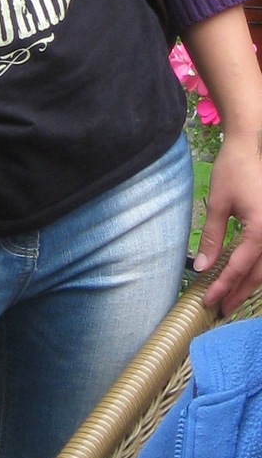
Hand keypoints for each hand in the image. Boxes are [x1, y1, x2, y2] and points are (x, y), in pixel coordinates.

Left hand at [196, 131, 261, 313]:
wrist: (248, 147)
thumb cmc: (232, 171)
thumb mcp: (218, 204)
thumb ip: (213, 238)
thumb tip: (202, 266)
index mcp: (261, 231)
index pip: (239, 267)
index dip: (222, 286)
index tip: (208, 300)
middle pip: (257, 275)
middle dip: (238, 293)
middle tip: (220, 310)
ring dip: (248, 285)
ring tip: (230, 300)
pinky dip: (255, 271)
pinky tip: (243, 279)